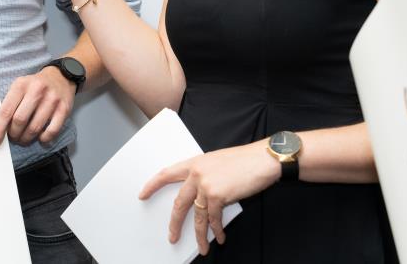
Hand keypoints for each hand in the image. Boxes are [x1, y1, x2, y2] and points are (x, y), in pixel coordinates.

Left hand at [0, 65, 75, 146]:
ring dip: (27, 138)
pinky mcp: (64, 108)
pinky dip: (44, 138)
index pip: (6, 111)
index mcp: (21, 84)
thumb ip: (10, 103)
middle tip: (13, 137)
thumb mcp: (20, 86)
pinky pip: (52, 130)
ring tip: (24, 138)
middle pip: (20, 120)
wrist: (61, 76)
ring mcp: (52, 100)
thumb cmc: (36, 85)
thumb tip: (1, 128)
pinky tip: (40, 137)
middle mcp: (37, 90)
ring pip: (35, 128)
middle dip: (14, 134)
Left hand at [139, 141, 280, 255]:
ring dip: (200, 235)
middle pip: (179, 203)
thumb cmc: (245, 161)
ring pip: (197, 216)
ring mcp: (206, 184)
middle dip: (175, 223)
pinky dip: (217, 230)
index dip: (152, 184)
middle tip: (172, 237)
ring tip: (203, 247)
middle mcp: (197, 173)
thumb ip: (205, 175)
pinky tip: (219, 237)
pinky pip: (213, 219)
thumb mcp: (217, 162)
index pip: (166, 173)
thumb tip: (200, 196)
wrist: (263, 159)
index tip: (142, 194)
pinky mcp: (217, 195)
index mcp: (195, 162)